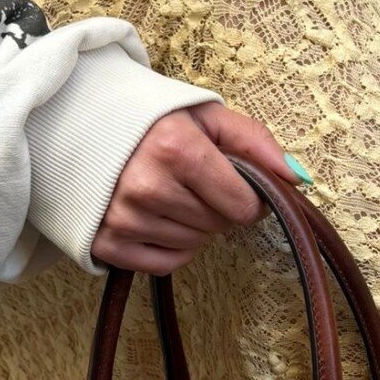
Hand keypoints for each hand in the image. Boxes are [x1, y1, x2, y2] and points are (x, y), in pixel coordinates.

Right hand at [92, 101, 303, 273]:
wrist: (81, 126)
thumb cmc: (151, 121)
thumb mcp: (205, 116)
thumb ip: (256, 141)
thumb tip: (298, 178)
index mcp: (175, 148)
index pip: (243, 206)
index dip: (247, 197)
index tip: (232, 181)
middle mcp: (147, 186)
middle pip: (218, 226)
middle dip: (215, 207)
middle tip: (190, 181)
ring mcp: (123, 218)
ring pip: (194, 245)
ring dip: (192, 225)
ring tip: (167, 193)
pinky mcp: (106, 243)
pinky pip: (165, 264)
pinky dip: (169, 247)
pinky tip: (155, 217)